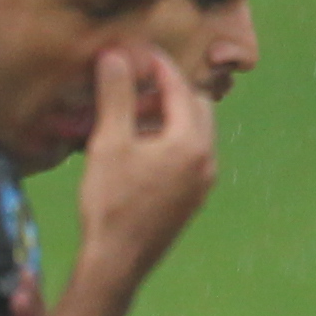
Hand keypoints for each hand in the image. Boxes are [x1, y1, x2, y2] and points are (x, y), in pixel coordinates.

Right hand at [72, 42, 216, 283]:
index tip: (135, 52)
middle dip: (168, 90)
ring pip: (192, 133)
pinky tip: (137, 149)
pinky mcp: (192, 199)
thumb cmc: (111, 201)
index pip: (180, 88)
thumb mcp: (109, 143)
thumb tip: (115, 56)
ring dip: (167, 117)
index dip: (157, 65)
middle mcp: (206, 160)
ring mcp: (202, 182)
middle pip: (196, 107)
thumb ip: (117, 96)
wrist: (118, 262)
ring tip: (131, 115)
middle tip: (136, 83)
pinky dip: (168, 141)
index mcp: (191, 142)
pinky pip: (187, 156)